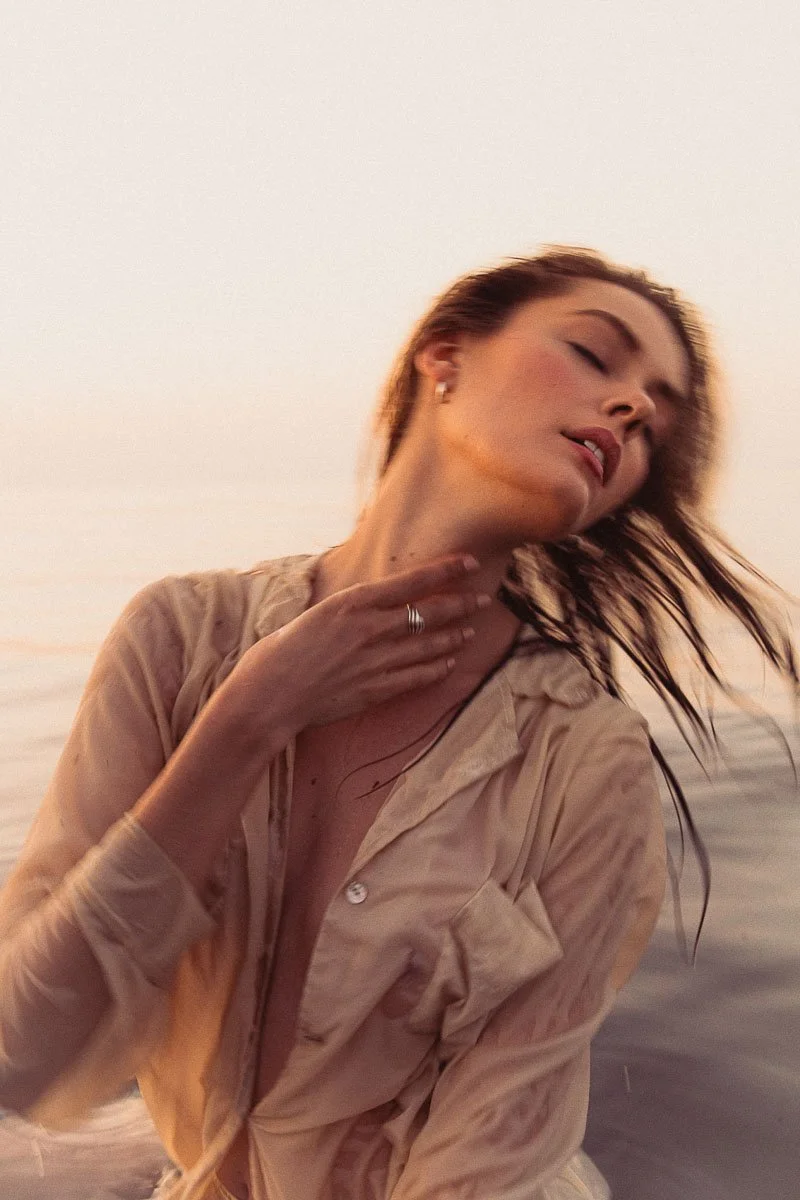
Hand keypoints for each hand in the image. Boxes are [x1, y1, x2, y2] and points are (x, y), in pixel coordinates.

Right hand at [230, 554, 487, 733]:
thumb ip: (350, 608)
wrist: (269, 695)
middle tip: (483, 599)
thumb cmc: (281, 651)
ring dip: (453, 637)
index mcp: (353, 603)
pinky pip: (416, 677)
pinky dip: (436, 669)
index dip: (445, 570)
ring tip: (470, 631)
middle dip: (460, 604)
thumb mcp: (317, 614)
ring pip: (427, 645)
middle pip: (428, 613)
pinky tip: (449, 664)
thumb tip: (371, 601)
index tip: (469, 562)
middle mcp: (369, 629)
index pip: (411, 581)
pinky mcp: (375, 690)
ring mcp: (375, 661)